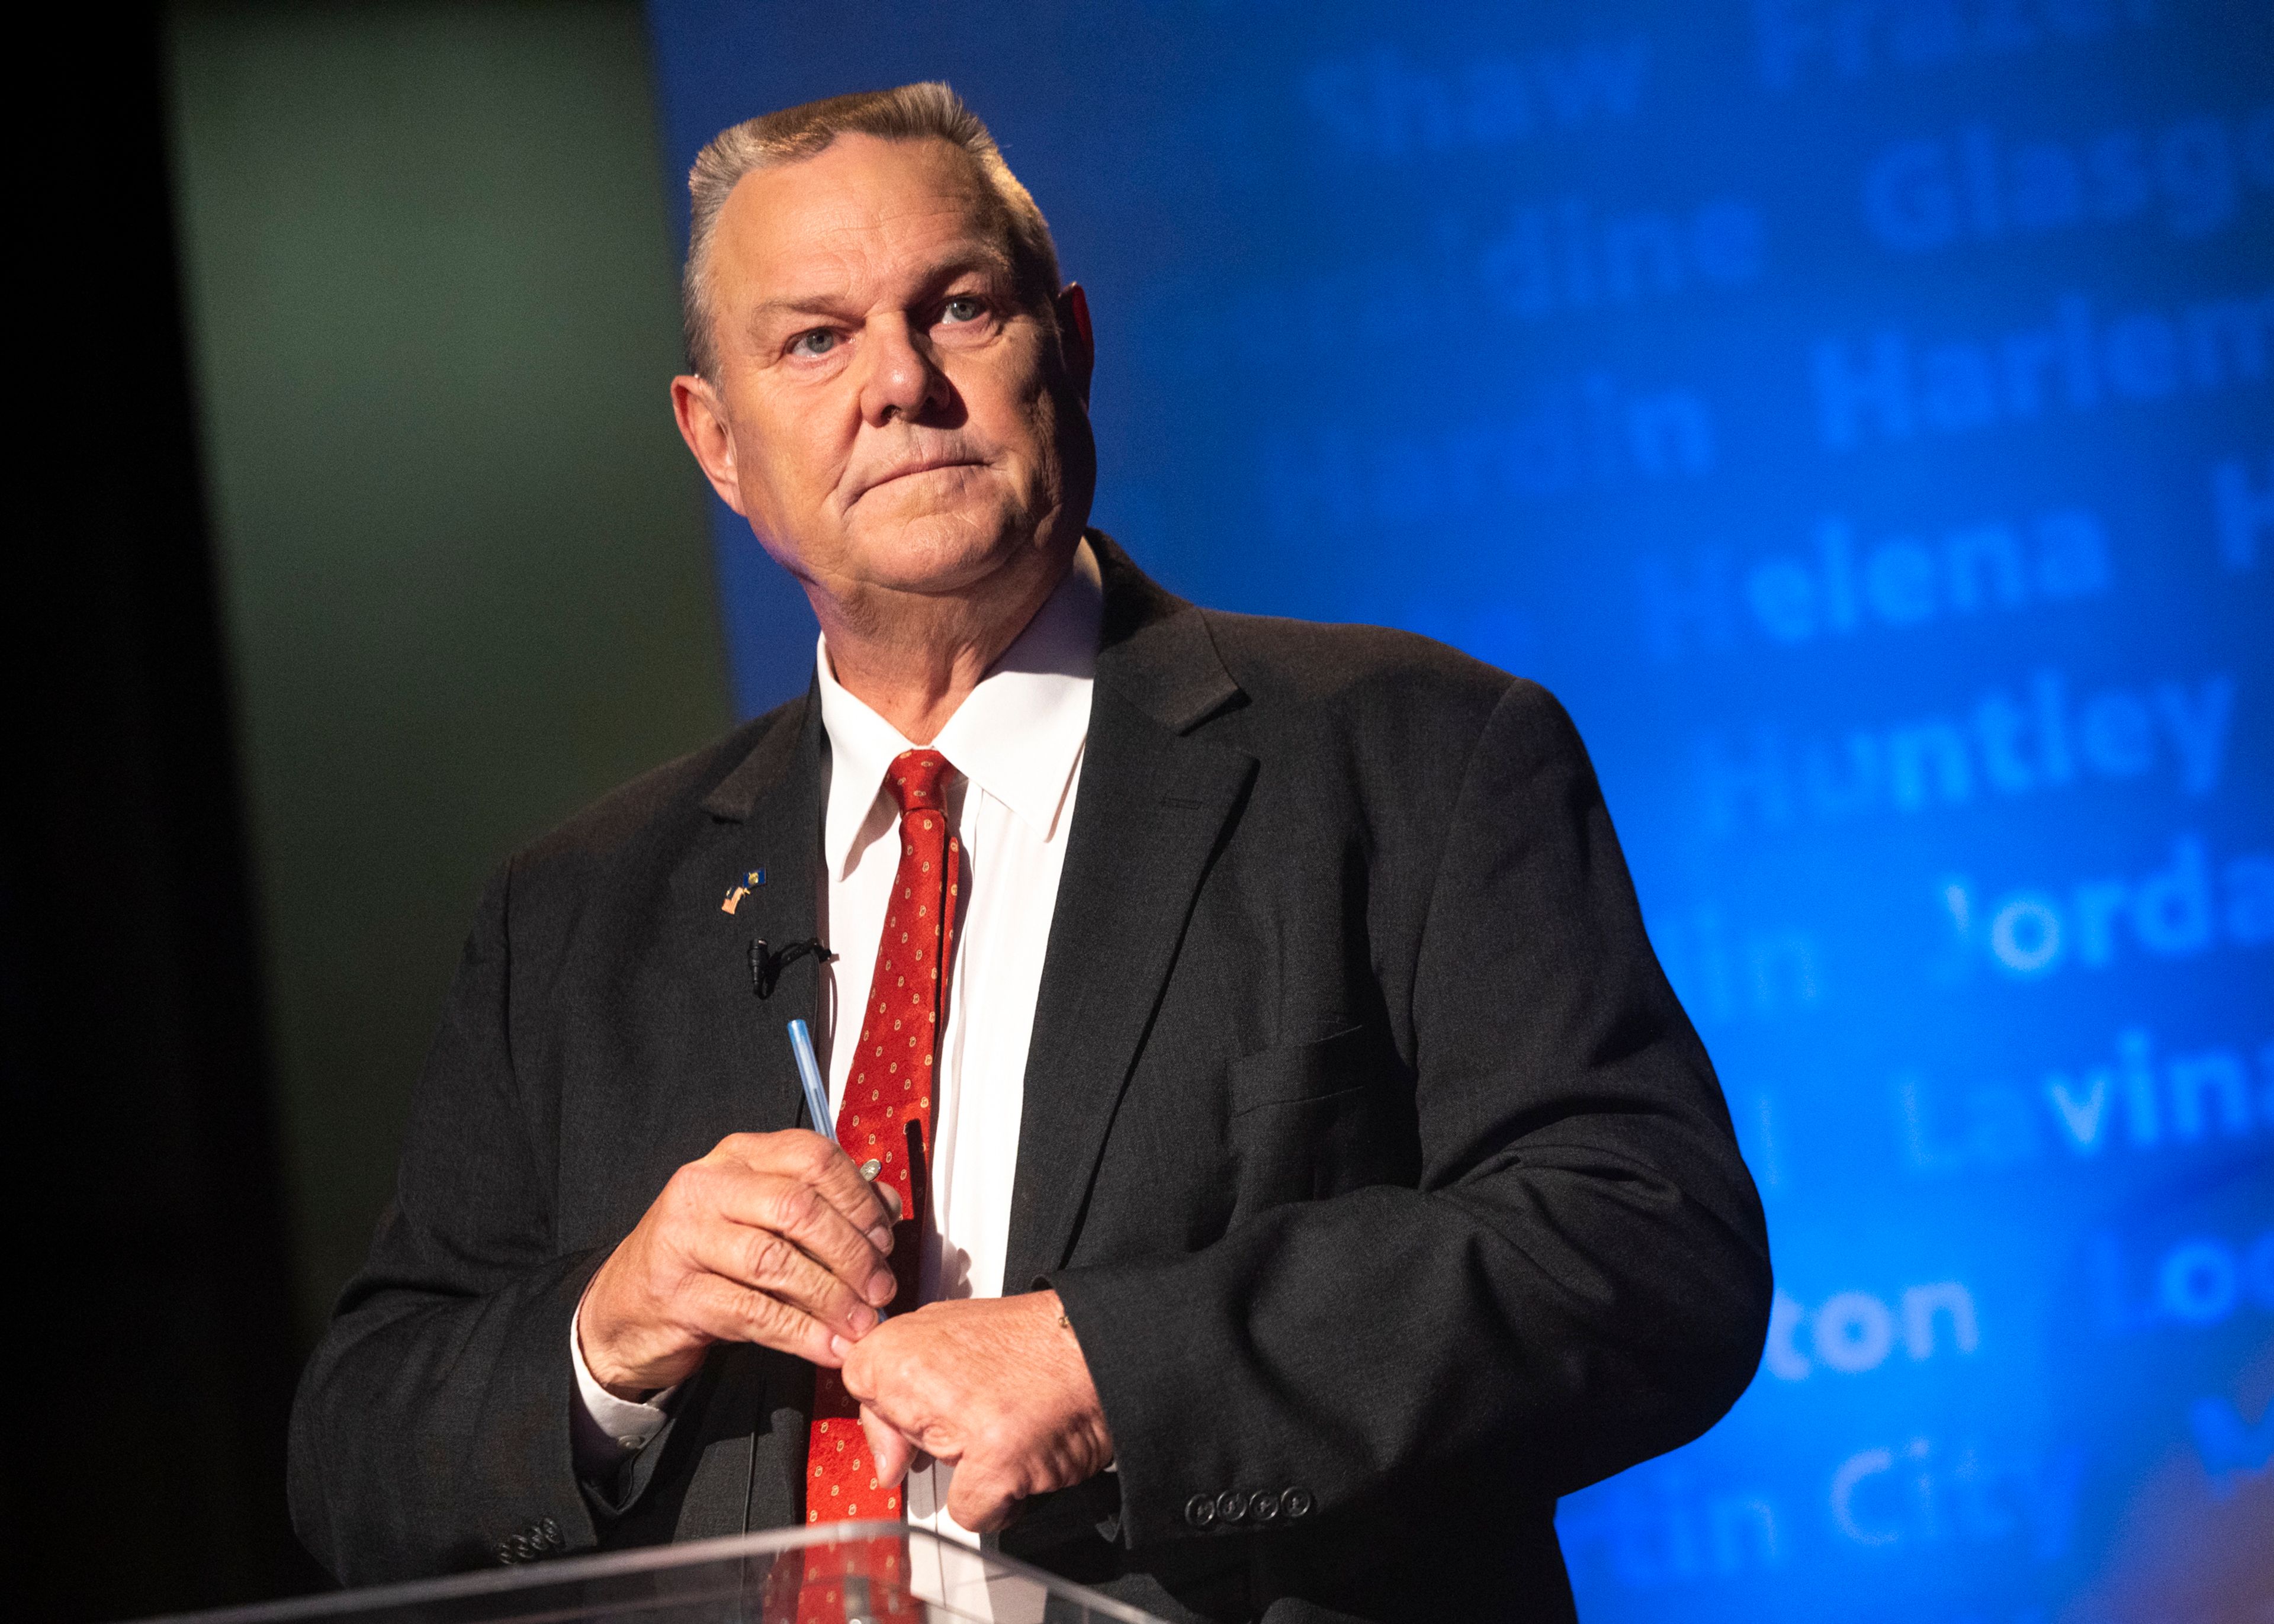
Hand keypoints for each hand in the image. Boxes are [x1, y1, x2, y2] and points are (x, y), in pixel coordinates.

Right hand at [580, 1131, 899, 1396]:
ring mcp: (686, 1237)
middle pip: (798, 1207)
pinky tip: (828, 1347)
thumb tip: (886, 1206)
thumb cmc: (708, 1256)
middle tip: (880, 1287)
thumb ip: (824, 1204)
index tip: (884, 1237)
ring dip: (831, 1297)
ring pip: (776, 1260)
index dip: (858, 1198)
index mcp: (739, 1157)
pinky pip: (753, 1312)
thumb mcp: (763, 1218)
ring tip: (862, 1323)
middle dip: (851, 1252)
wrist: (627, 1307)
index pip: (812, 1155)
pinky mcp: (678, 1293)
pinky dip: (800, 1333)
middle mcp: (708, 1185)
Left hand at [839, 1291, 1113, 1531]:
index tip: (916, 1411)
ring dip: (969, 1465)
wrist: (1104, 1348)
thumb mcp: (956, 1335)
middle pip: (897, 1439)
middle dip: (936, 1438)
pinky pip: (971, 1511)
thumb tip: (886, 1461)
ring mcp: (958, 1425)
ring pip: (937, 1476)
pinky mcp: (995, 1463)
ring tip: (1009, 1424)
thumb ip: (907, 1381)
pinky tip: (1023, 1460)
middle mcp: (921, 1377)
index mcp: (904, 1340)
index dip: (889, 1408)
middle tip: (980, 1408)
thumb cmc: (1038, 1344)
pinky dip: (999, 1501)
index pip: (859, 1384)